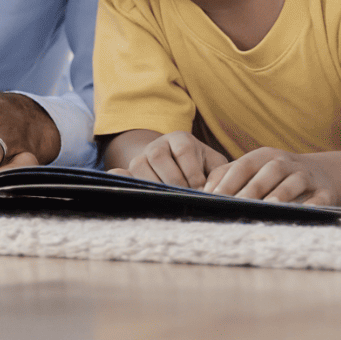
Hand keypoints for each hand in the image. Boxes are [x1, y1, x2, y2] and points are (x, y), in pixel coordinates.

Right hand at [108, 130, 228, 188]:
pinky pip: (121, 175)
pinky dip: (125, 182)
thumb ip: (218, 173)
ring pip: (140, 167)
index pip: (184, 151)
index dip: (192, 173)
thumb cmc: (201, 168)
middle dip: (174, 181)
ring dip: (155, 186)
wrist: (175, 167)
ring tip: (170, 201)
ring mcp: (140, 157)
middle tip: (186, 198)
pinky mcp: (129, 172)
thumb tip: (217, 191)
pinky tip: (136, 196)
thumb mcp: (213, 165)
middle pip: (158, 157)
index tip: (201, 191)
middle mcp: (157, 144)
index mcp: (180, 138)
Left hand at [204, 147, 338, 204]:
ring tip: (269, 207)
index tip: (214, 197)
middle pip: (269, 171)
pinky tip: (303, 213)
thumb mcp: (252, 170)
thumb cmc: (274, 176)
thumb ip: (226, 176)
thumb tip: (202, 193)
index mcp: (264, 156)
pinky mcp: (326, 191)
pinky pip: (320, 197)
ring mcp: (307, 175)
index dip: (229, 181)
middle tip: (238, 204)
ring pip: (294, 181)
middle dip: (253, 188)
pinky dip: (313, 205)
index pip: (244, 166)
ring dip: (282, 194)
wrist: (320, 174)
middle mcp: (286, 162)